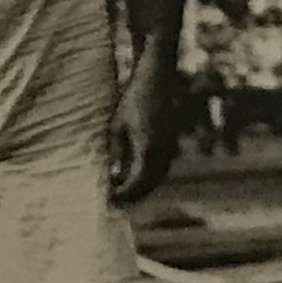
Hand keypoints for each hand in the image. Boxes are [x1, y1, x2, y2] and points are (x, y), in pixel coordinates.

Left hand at [109, 61, 178, 205]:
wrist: (157, 80)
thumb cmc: (133, 100)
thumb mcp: (117, 127)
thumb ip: (117, 154)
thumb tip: (114, 177)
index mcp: (149, 149)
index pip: (137, 183)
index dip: (123, 194)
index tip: (109, 200)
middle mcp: (164, 153)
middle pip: (149, 185)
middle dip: (131, 196)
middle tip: (114, 201)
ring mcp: (171, 148)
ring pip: (157, 179)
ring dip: (141, 188)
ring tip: (121, 191)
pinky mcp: (172, 143)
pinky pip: (161, 168)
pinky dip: (149, 177)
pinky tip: (134, 176)